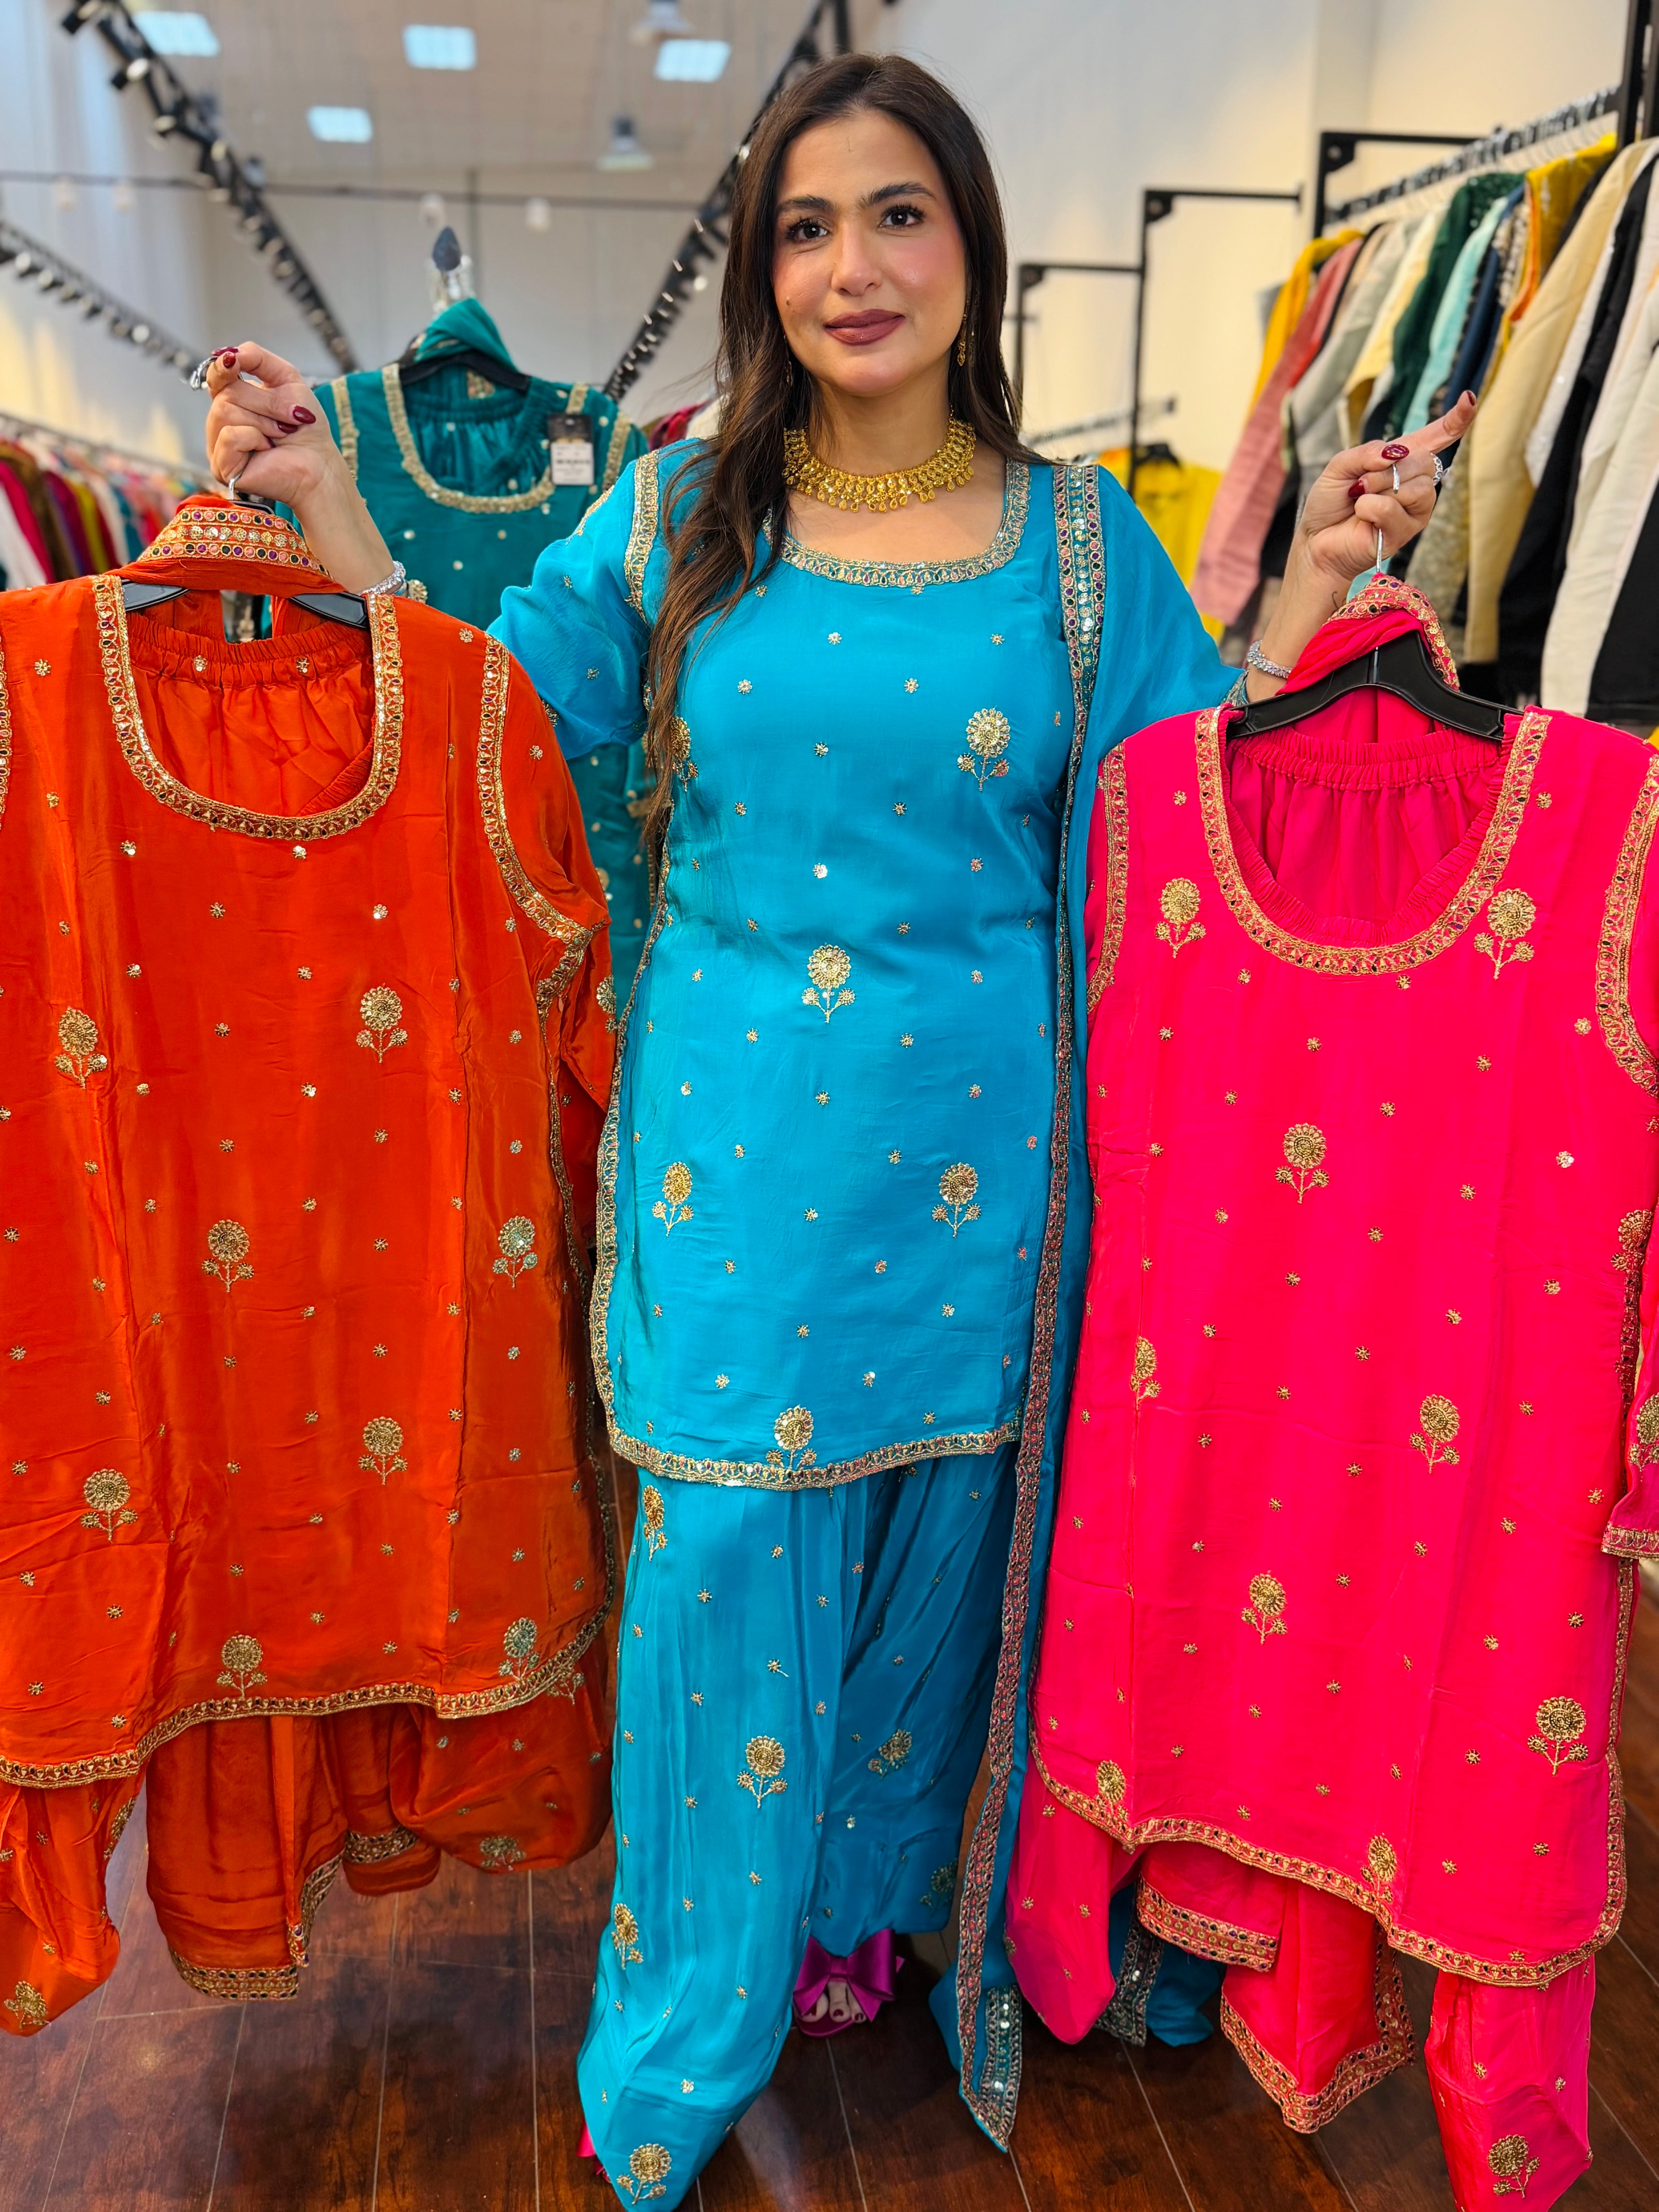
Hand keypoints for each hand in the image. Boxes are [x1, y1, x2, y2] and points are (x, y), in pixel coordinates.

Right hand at [200, 340, 393, 590]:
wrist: (320, 465)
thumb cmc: (306, 427)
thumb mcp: (287, 380)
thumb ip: (257, 358)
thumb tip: (227, 353)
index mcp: (233, 400)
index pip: (215, 376)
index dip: (223, 367)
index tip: (235, 363)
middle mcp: (221, 422)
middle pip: (226, 394)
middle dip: (265, 403)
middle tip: (289, 419)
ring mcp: (218, 446)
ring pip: (225, 412)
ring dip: (263, 421)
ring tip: (280, 435)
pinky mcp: (222, 467)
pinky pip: (230, 436)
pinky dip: (255, 438)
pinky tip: (268, 449)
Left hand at [1293, 390, 1477, 595]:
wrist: (1315, 540)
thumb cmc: (1329, 503)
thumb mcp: (1340, 466)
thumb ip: (1367, 452)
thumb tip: (1396, 452)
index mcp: (1401, 462)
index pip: (1435, 438)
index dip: (1455, 420)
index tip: (1469, 398)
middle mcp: (1414, 484)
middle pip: (1424, 462)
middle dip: (1387, 469)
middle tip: (1361, 483)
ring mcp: (1413, 509)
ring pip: (1415, 486)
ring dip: (1379, 488)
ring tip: (1360, 499)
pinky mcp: (1405, 532)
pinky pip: (1395, 509)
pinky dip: (1370, 508)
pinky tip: (1361, 515)